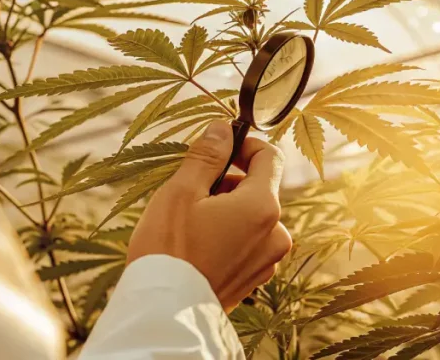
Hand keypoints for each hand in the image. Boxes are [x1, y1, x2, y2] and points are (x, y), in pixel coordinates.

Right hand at [127, 120, 292, 310]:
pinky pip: (248, 242)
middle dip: (228, 181)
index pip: (270, 157)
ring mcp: (268, 259)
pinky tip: (198, 245)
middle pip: (259, 188)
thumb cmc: (168, 249)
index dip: (245, 144)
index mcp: (263, 207)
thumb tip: (223, 128)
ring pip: (252, 216)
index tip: (218, 148)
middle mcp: (276, 233)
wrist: (163, 312)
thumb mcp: (181, 191)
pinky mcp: (255, 278)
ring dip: (226, 208)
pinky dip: (228, 234)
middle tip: (190, 191)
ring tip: (190, 223)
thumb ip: (207, 155)